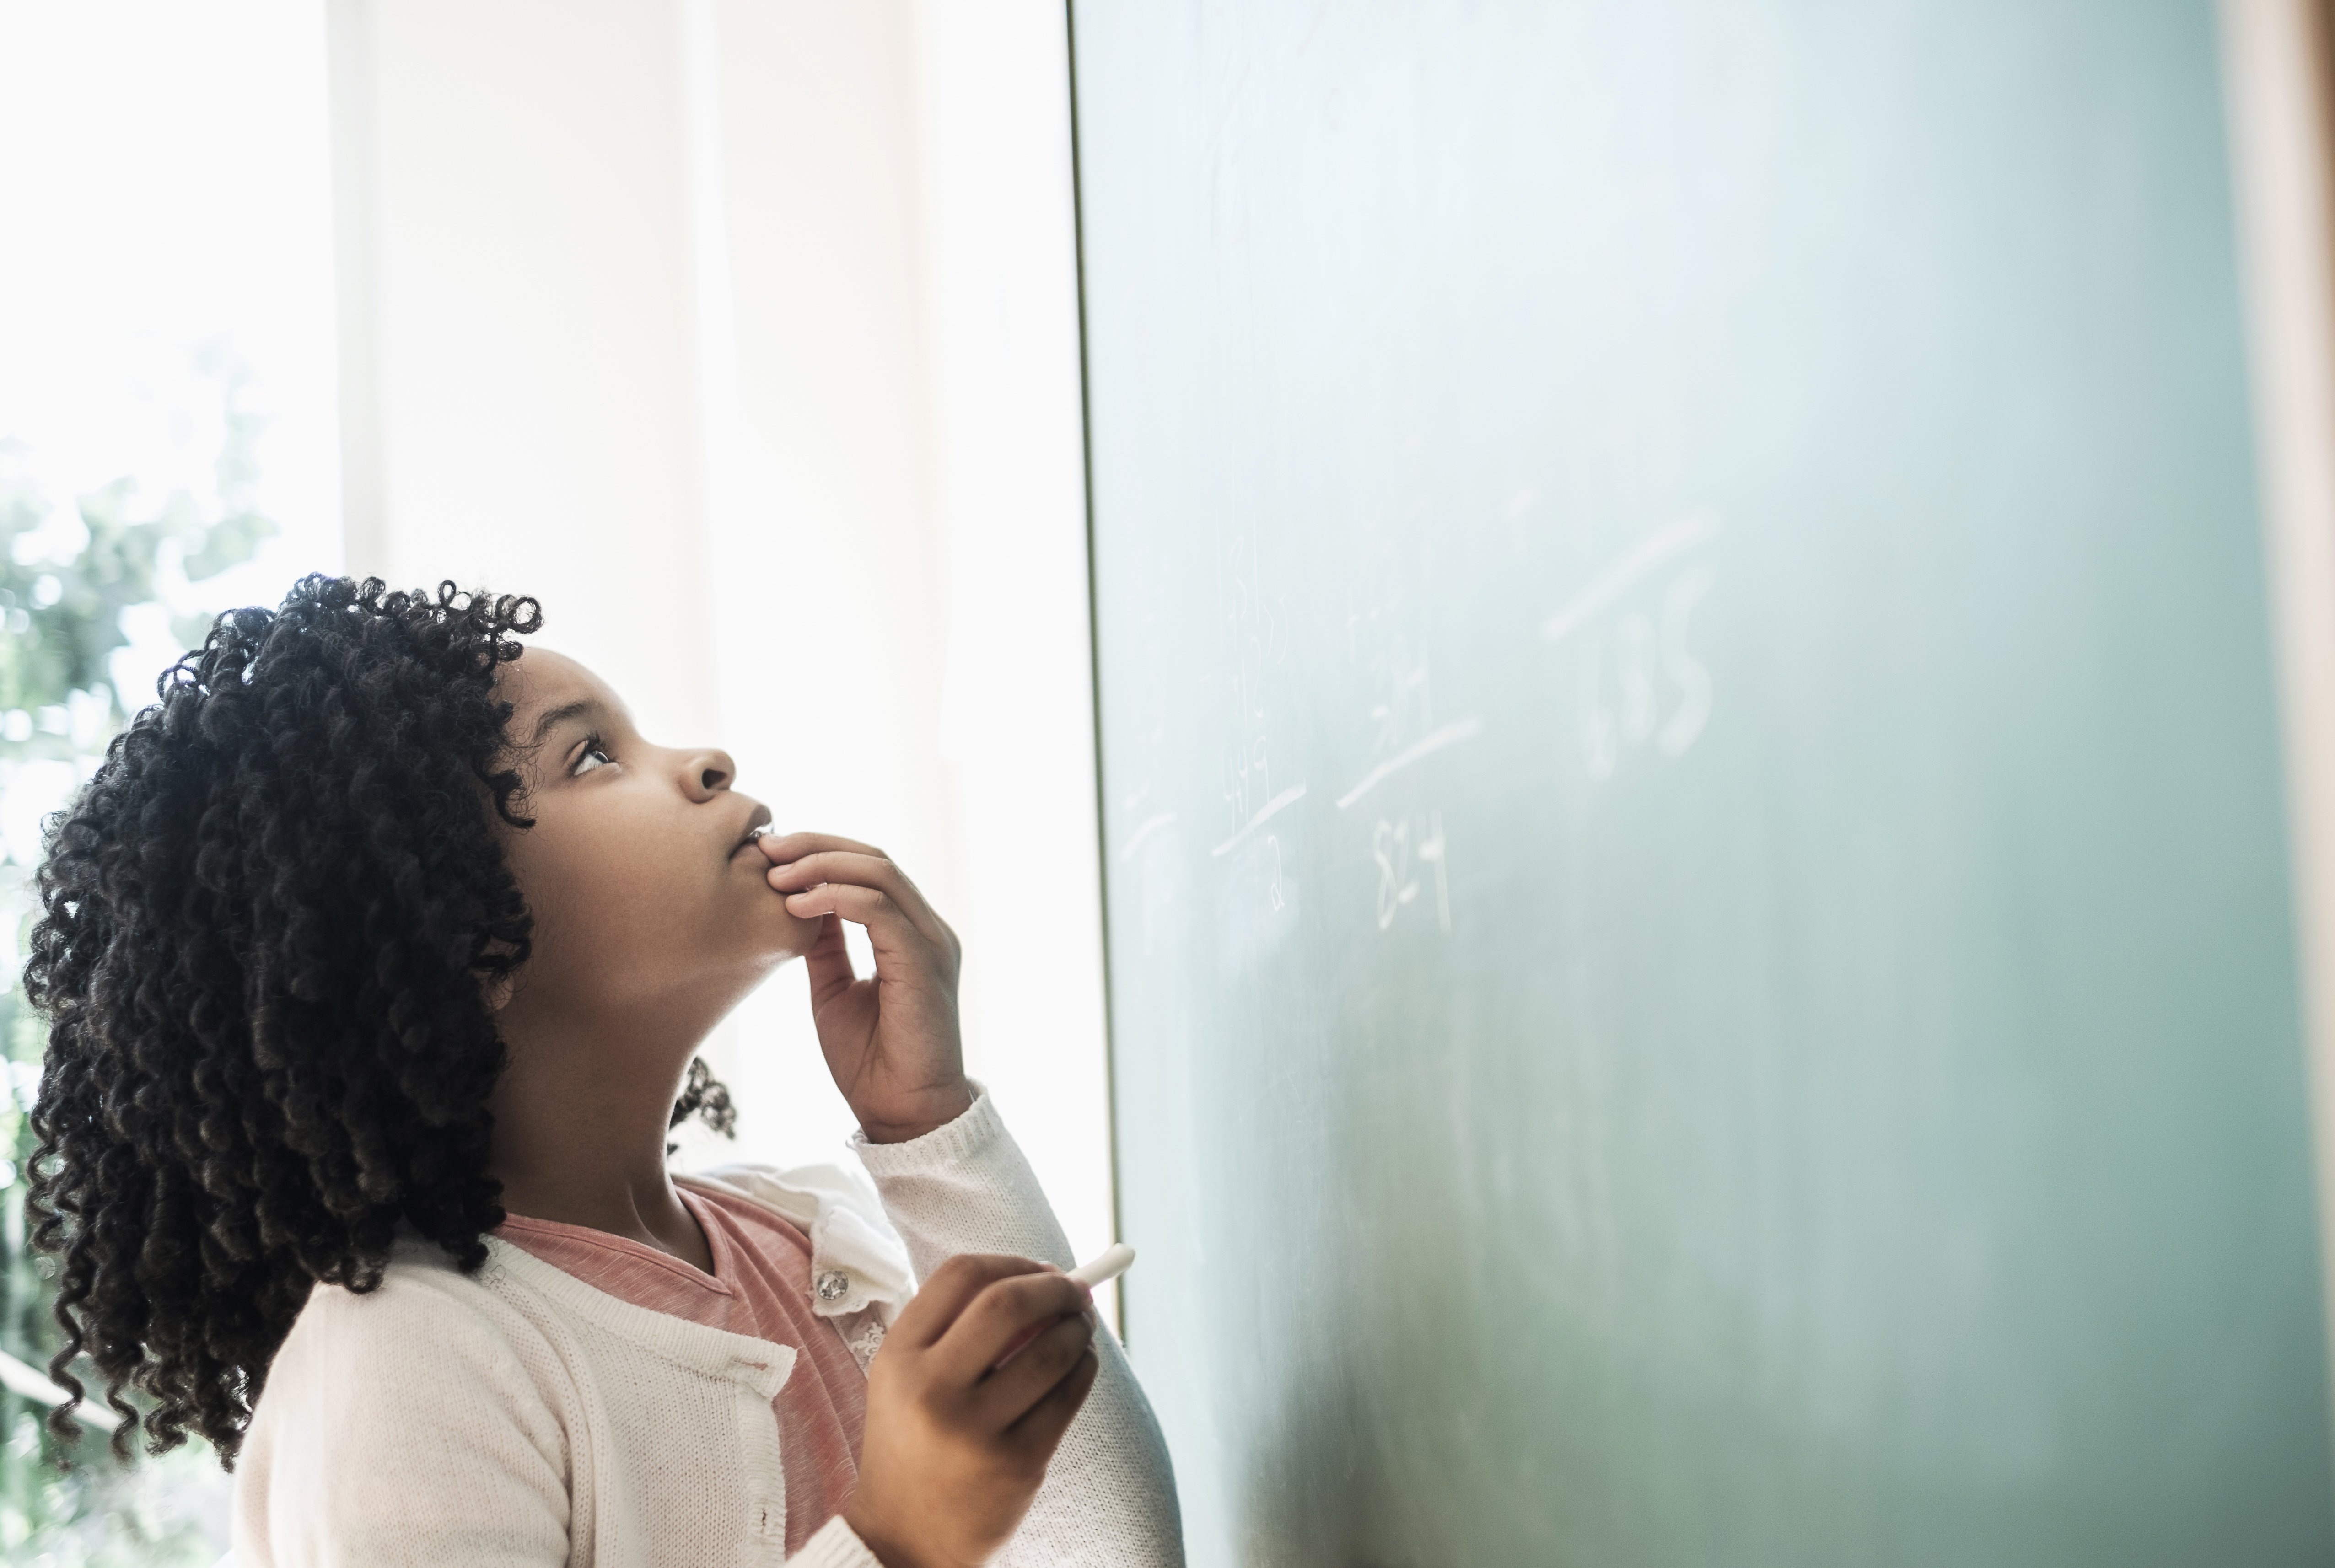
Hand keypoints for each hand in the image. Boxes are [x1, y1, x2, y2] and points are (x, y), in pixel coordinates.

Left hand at [758, 832, 972, 1141]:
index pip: (871, 869)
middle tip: (767, 849)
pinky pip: (880, 910)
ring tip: (776, 875)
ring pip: (880, 873)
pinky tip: (798, 905)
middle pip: (875, 859)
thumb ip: (826, 945)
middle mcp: (929, 930)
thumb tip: (799, 903)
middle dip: (816, 846)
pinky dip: (836, 898)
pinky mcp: (924, 963)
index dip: (820, 852)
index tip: (771, 854)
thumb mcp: (834, 989)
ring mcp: (931, 943)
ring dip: (821, 866)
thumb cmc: (869, 1061)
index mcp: (912, 933)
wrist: (902, 1114)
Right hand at [845, 1255, 1100, 1567]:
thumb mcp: (908, 1379)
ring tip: (1082, 1328)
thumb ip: (956, 1328)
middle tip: (1078, 1291)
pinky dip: (1084, 1369)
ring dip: (1079, 1329)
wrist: (904, 1537)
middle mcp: (931, 1389)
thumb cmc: (915, 1443)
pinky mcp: (1016, 1463)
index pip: (961, 1276)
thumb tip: (1044, 1279)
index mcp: (899, 1357)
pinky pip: (1068, 1396)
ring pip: (1051, 1350)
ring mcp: (975, 1429)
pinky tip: (1081, 1364)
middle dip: (1056, 1288)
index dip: (1012, 1261)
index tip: (1041, 1268)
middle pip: (1007, 1303)